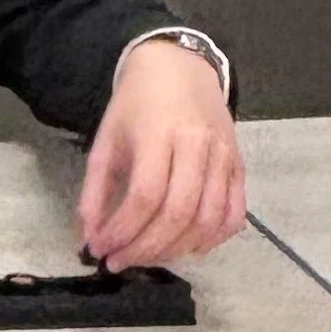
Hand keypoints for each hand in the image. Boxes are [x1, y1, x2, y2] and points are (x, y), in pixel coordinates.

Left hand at [77, 40, 244, 271]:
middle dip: (145, 248)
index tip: (101, 250)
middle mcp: (197, 145)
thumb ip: (94, 192)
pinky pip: (236, 212)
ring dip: (176, 249)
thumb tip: (90, 238)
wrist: (179, 69)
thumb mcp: (105, 142)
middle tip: (121, 262)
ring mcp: (224, 156)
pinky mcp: (239, 165)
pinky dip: (214, 238)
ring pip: (208, 219)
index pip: (144, 196)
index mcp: (158, 134)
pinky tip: (189, 248)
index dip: (122, 231)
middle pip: (177, 213)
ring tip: (148, 257)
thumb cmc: (136, 107)